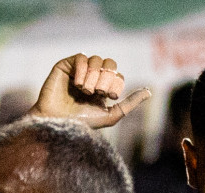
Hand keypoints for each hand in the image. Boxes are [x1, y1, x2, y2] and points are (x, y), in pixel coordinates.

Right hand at [30, 54, 149, 128]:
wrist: (55, 123)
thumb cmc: (79, 122)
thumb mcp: (110, 116)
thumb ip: (129, 104)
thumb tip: (149, 91)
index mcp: (101, 87)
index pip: (117, 74)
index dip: (116, 83)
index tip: (109, 96)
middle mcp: (91, 76)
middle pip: (110, 64)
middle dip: (106, 79)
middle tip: (96, 93)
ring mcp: (78, 70)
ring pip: (96, 60)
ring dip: (94, 76)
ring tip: (85, 90)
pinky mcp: (65, 66)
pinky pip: (82, 57)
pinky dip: (83, 70)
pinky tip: (77, 84)